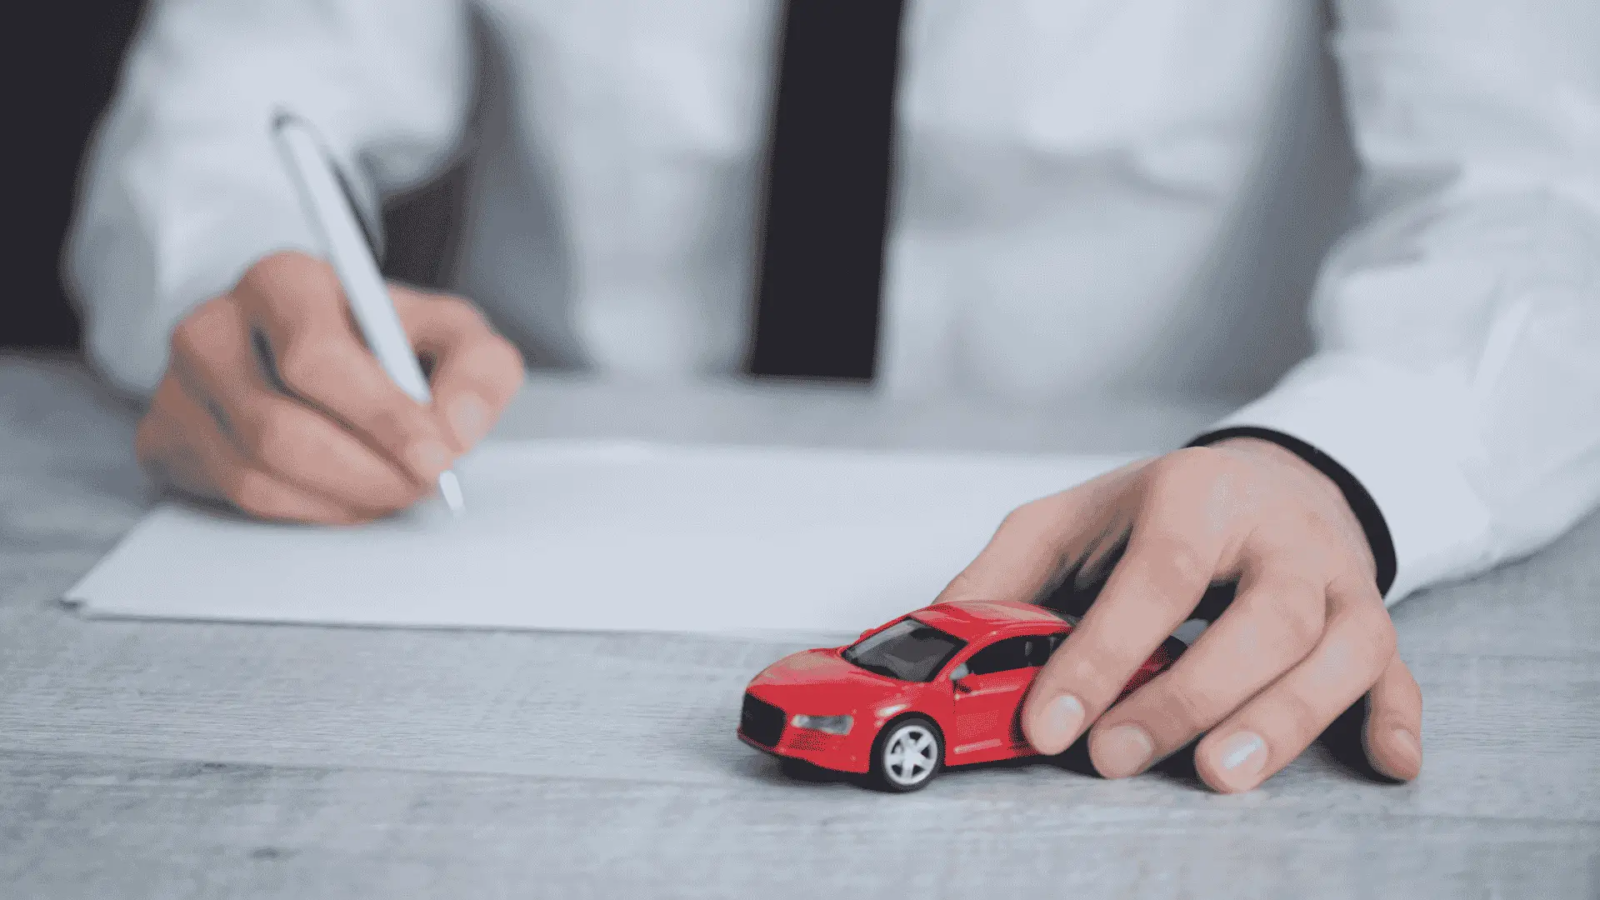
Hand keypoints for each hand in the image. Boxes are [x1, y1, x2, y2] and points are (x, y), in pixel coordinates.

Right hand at [136, 251, 523, 522]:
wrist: (301, 344)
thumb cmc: (380, 338)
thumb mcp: (447, 332)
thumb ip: (478, 368)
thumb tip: (457, 428)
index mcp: (282, 281)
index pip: (317, 359)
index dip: (381, 418)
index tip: (436, 459)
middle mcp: (212, 326)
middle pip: (281, 428)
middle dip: (368, 473)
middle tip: (422, 487)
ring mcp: (177, 385)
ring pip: (257, 474)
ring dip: (343, 499)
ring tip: (394, 490)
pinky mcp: (164, 437)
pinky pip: (237, 498)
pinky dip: (309, 511)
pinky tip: (350, 497)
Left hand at [936, 438, 1421, 791]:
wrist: (1266, 477)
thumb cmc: (1158, 511)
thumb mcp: (1069, 521)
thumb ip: (1002, 576)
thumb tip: (933, 636)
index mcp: (1194, 495)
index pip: (1156, 577)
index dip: (1103, 654)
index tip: (1049, 725)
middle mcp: (1279, 534)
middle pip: (1264, 618)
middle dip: (1191, 696)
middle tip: (1118, 758)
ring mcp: (1336, 577)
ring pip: (1342, 648)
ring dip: (1290, 718)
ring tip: (1222, 774)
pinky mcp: (1373, 617)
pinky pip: (1400, 671)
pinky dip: (1395, 718)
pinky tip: (1386, 763)